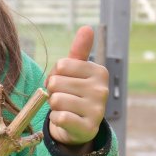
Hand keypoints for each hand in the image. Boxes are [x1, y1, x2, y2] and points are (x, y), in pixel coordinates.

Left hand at [45, 26, 108, 153]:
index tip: (64, 83)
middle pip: (55, 83)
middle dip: (53, 91)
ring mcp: (97, 110)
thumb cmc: (75, 93)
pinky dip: (56, 119)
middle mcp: (101, 89)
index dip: (55, 75)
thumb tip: (87, 27)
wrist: (79, 126)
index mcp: (99, 72)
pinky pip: (59, 118)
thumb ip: (80, 50)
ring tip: (66, 109)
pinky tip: (66, 120)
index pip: (61, 65)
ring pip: (56, 100)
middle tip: (64, 98)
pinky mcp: (88, 128)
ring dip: (54, 106)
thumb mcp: (77, 71)